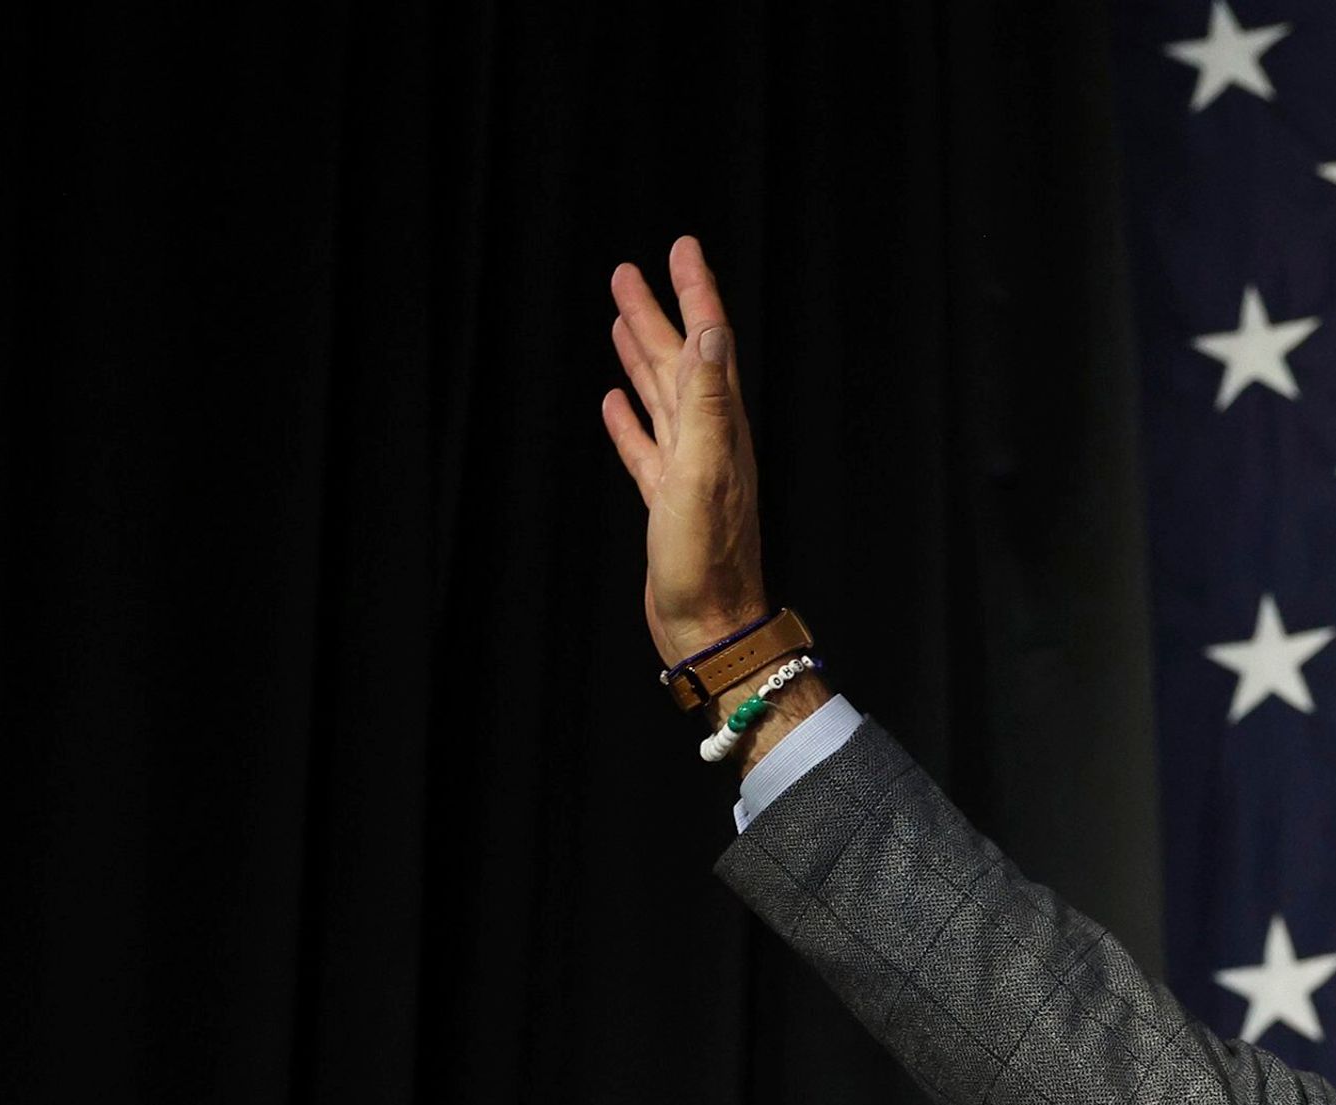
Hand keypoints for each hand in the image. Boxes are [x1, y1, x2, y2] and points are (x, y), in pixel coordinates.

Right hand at [599, 236, 770, 664]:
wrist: (709, 626)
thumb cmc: (708, 558)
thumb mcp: (706, 469)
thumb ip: (708, 401)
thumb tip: (711, 332)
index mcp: (721, 427)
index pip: (708, 343)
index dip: (695, 293)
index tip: (682, 247)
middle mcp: (707, 442)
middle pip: (678, 362)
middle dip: (658, 313)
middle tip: (631, 271)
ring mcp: (685, 471)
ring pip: (659, 397)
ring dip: (640, 356)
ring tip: (620, 319)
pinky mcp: (665, 501)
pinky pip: (643, 447)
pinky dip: (628, 420)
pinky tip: (613, 402)